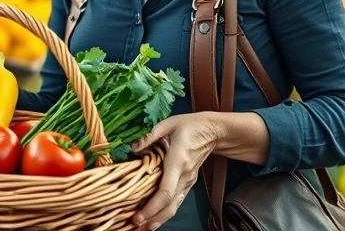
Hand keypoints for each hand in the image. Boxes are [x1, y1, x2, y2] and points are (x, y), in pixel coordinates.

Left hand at [130, 113, 220, 229]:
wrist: (212, 131)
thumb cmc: (189, 125)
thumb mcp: (168, 124)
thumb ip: (149, 136)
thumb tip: (132, 148)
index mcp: (178, 161)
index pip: (166, 191)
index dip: (152, 207)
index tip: (138, 216)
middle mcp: (184, 176)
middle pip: (169, 206)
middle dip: (152, 219)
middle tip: (134, 227)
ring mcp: (188, 181)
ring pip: (174, 207)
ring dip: (158, 220)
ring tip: (141, 228)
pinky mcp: (188, 183)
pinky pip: (176, 202)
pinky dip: (165, 213)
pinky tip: (153, 219)